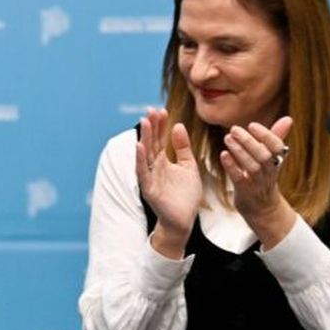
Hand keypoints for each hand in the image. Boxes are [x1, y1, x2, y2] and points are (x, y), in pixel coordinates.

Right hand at [136, 108, 202, 257]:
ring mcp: (150, 178)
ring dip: (144, 139)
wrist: (184, 220)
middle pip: (152, 143)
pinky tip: (140, 147)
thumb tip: (178, 125)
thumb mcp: (189, 166)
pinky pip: (143, 173)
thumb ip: (183, 148)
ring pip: (146, 155)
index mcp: (163, 161)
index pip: (160, 139)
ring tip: (145, 122)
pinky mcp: (149, 189)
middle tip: (150, 110)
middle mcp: (154, 167)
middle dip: (151, 127)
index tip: (161, 109)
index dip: (160, 125)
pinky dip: (140, 160)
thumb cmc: (185, 195)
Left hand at [220, 116, 297, 248]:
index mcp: (277, 161)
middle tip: (234, 129)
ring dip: (239, 151)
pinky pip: (239, 178)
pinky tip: (223, 154)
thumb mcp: (272, 157)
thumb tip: (288, 118)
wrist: (261, 207)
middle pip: (263, 156)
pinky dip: (231, 166)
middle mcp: (269, 171)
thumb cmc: (264, 175)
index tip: (252, 125)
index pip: (277, 147)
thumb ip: (276, 137)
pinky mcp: (245, 190)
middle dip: (249, 141)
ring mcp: (257, 182)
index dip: (266, 135)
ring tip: (227, 138)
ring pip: (251, 166)